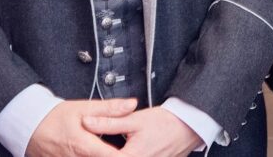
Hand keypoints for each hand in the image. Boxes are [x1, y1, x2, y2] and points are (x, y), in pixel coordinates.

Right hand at [26, 98, 135, 156]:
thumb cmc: (55, 117)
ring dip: (103, 156)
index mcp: (83, 145)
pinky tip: (97, 152)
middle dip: (116, 156)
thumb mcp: (83, 107)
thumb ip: (110, 108)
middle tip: (131, 151)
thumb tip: (132, 105)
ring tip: (111, 150)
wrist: (28, 127)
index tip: (136, 151)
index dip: (126, 155)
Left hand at [82, 107, 202, 156]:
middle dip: (103, 152)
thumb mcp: (135, 120)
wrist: (190, 127)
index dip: (91, 152)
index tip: (82, 148)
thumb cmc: (166, 123)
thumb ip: (109, 122)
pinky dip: (129, 155)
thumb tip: (87, 122)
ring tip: (117, 145)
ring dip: (114, 153)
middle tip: (99, 145)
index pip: (101, 156)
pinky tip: (127, 149)